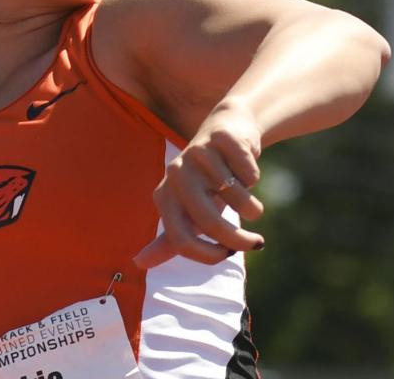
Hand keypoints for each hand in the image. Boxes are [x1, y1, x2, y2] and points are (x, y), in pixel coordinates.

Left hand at [134, 103, 265, 267]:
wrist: (226, 131)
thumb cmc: (207, 181)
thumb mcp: (188, 210)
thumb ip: (169, 239)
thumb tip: (138, 263)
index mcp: (164, 196)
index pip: (180, 240)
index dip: (209, 255)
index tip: (227, 254)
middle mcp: (174, 174)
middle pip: (210, 222)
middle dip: (239, 240)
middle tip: (256, 243)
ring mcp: (195, 154)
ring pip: (237, 198)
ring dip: (252, 205)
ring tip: (246, 195)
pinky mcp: (220, 138)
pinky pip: (249, 173)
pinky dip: (253, 176)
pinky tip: (245, 166)